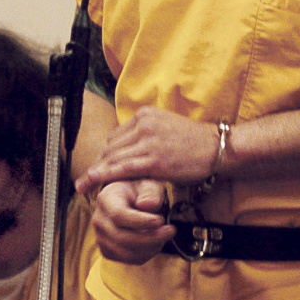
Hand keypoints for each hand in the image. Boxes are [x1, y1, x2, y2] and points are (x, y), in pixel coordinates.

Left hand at [75, 106, 217, 194]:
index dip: (107, 154)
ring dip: (96, 172)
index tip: (99, 167)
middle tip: (87, 179)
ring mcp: (148, 141)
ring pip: (114, 158)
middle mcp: (144, 124)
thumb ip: (147, 133)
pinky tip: (93, 181)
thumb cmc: (195, 142)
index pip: (117, 136)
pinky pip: (123, 168)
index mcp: (146, 114)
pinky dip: (105, 175)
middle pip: (112, 147)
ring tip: (82, 184)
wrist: (217, 148)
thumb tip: (130, 146)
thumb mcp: (167, 127)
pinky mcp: (154, 159)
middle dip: (99, 164)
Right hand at [89, 179, 175, 264]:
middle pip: (122, 238)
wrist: (130, 199)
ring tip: (165, 235)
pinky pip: (128, 259)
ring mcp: (101, 238)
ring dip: (150, 247)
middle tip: (171, 230)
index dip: (141, 221)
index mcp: (106, 199)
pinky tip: (157, 242)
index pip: (119, 215)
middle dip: (150, 237)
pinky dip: (146, 254)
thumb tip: (149, 206)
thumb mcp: (149, 184)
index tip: (160, 220)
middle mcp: (99, 220)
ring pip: (125, 252)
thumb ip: (150, 192)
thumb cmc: (141, 190)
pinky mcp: (108, 251)